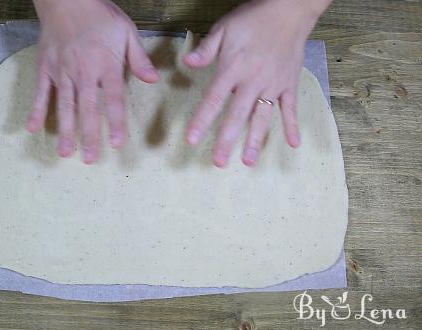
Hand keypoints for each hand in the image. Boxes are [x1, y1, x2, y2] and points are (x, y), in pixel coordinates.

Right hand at [27, 0, 158, 163]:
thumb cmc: (100, 15)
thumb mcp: (127, 31)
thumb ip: (138, 58)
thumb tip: (153, 79)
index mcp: (106, 65)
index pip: (113, 99)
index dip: (114, 122)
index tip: (116, 143)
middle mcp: (83, 72)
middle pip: (87, 109)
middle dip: (89, 136)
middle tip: (90, 159)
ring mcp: (62, 71)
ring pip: (64, 105)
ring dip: (65, 130)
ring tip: (65, 153)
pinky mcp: (46, 68)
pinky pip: (41, 92)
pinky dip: (36, 110)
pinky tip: (33, 129)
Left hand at [183, 0, 330, 166]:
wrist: (289, 9)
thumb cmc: (253, 19)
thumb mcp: (224, 28)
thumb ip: (206, 49)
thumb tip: (188, 64)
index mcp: (234, 67)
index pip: (214, 99)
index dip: (202, 120)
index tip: (192, 139)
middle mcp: (254, 79)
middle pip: (238, 115)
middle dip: (227, 140)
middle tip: (218, 162)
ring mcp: (274, 83)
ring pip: (263, 116)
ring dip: (255, 140)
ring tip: (248, 162)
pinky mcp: (290, 83)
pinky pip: (291, 108)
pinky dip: (293, 126)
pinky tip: (293, 144)